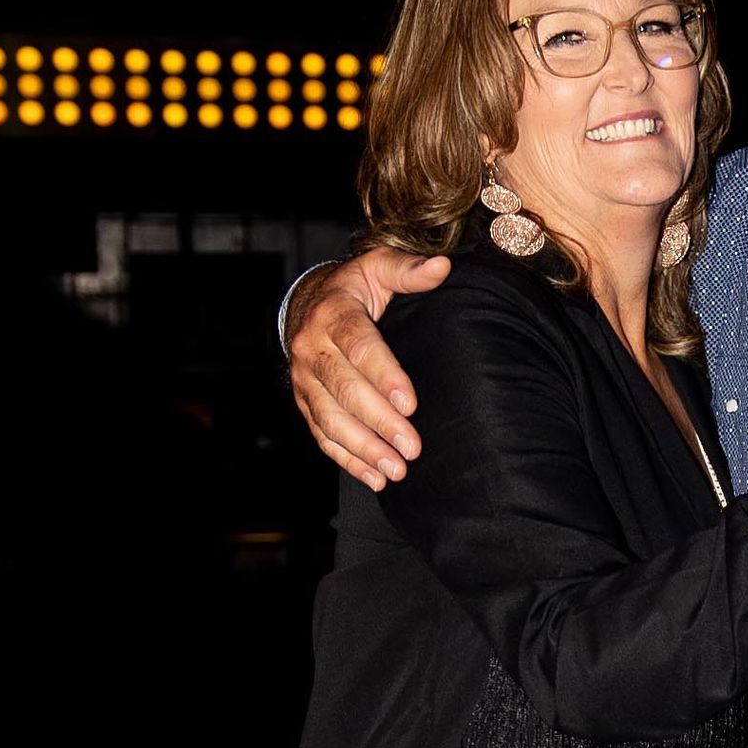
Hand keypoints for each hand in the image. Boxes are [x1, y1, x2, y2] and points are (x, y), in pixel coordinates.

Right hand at [287, 248, 452, 490]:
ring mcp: (305, 381)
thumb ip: (407, 270)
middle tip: (412, 448)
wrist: (306, 306)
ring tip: (397, 471)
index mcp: (333, 315)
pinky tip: (375, 479)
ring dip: (364, 449)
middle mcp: (313, 349)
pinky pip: (323, 437)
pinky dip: (348, 461)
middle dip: (379, 423)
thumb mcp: (377, 269)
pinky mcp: (306, 404)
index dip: (384, 376)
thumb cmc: (354, 289)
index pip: (359, 347)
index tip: (411, 404)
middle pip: (345, 390)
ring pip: (331, 419)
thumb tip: (442, 268)